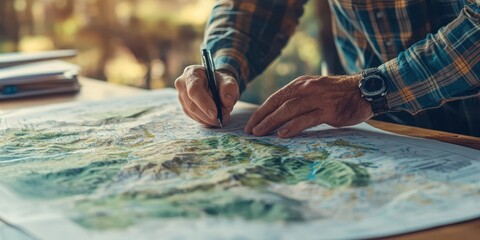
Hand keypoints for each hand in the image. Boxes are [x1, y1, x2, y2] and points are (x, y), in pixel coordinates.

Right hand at [175, 65, 239, 126]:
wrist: (215, 84)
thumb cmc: (220, 81)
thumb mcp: (228, 80)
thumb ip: (229, 88)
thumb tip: (227, 102)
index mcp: (192, 73)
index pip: (194, 89)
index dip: (204, 103)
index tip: (215, 113)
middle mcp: (182, 85)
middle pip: (192, 105)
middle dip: (208, 115)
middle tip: (224, 117)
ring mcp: (182, 98)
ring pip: (194, 114)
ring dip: (209, 119)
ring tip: (223, 116)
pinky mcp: (185, 108)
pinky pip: (195, 118)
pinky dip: (207, 121)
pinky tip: (215, 118)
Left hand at [244, 74, 373, 137]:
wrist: (364, 90)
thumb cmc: (337, 94)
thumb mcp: (314, 90)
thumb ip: (298, 99)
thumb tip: (278, 115)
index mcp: (301, 84)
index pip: (275, 98)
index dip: (261, 111)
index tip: (251, 123)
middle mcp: (306, 89)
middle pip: (278, 104)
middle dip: (262, 118)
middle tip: (250, 131)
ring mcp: (317, 99)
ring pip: (289, 110)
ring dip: (272, 122)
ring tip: (260, 133)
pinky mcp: (328, 110)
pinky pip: (307, 119)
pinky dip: (293, 126)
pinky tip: (282, 133)